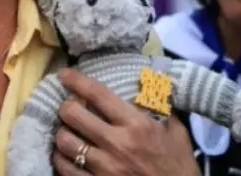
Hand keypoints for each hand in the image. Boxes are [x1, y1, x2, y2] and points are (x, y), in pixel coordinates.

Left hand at [53, 69, 198, 175]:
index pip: (98, 94)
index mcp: (136, 125)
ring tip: (66, 131)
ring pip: (65, 142)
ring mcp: (104, 168)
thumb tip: (150, 90)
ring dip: (62, 133)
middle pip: (73, 115)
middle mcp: (117, 143)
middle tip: (68, 107)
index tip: (65, 74)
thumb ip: (160, 110)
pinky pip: (66, 169)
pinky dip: (61, 159)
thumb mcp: (177, 134)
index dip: (76, 80)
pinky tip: (65, 155)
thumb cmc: (179, 167)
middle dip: (66, 107)